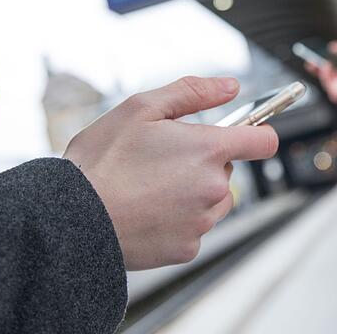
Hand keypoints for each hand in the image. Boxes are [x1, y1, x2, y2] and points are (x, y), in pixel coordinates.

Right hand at [64, 77, 278, 269]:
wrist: (73, 219)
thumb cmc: (102, 162)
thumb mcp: (142, 108)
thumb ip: (193, 92)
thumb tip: (229, 86)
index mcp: (209, 150)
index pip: (263, 141)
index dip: (258, 133)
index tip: (247, 133)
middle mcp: (213, 188)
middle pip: (228, 171)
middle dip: (204, 163)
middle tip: (163, 159)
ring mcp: (201, 222)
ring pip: (213, 201)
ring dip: (193, 193)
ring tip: (151, 187)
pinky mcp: (187, 249)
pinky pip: (193, 229)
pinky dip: (177, 220)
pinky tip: (147, 211)